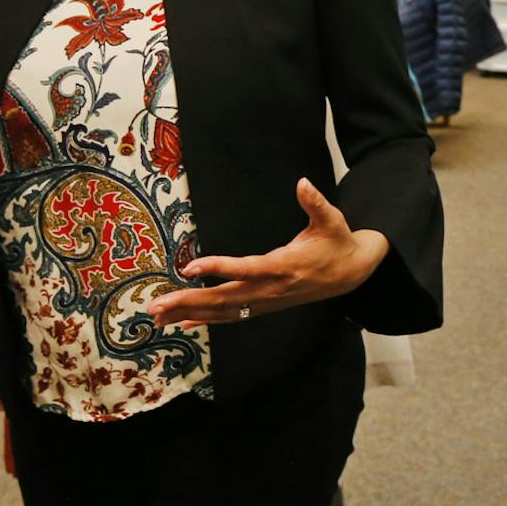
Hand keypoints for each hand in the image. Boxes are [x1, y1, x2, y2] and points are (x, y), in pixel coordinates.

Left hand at [147, 179, 385, 326]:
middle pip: (225, 299)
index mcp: (284, 266)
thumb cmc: (337, 242)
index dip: (218, 269)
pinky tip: (182, 323)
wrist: (350, 273)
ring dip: (190, 313)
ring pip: (224, 312)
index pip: (245, 270)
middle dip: (189, 302)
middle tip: (156, 306)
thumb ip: (315, 203)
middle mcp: (271, 289)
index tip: (190, 268)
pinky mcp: (264, 305)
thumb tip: (303, 182)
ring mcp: (267, 301)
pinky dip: (206, 320)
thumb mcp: (332, 220)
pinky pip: (231, 316)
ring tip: (159, 316)